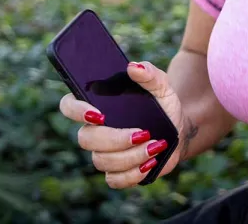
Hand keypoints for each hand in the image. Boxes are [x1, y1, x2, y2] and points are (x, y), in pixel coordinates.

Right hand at [58, 61, 185, 188]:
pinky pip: (114, 179)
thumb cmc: (164, 105)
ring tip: (155, 145)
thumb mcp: (162, 86)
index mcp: (100, 104)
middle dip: (115, 138)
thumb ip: (150, 74)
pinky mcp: (115, 172)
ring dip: (131, 155)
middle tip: (143, 133)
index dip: (76, 110)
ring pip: (102, 161)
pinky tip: (150, 162)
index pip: (69, 105)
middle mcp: (96, 130)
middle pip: (86, 139)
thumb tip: (133, 67)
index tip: (99, 114)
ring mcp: (104, 153)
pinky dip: (134, 173)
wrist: (178, 129)